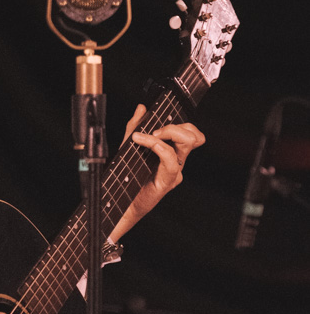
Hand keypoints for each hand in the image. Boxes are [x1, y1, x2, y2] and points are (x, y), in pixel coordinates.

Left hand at [110, 104, 205, 240]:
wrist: (121, 204)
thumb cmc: (126, 179)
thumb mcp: (127, 147)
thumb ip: (135, 127)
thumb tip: (141, 108)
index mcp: (172, 153)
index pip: (190, 132)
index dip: (179, 123)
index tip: (156, 123)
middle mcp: (177, 162)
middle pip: (193, 135)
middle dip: (174, 126)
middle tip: (154, 130)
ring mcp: (174, 171)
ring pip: (186, 143)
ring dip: (167, 132)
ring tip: (147, 136)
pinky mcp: (168, 181)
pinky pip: (170, 159)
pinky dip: (156, 146)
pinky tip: (142, 142)